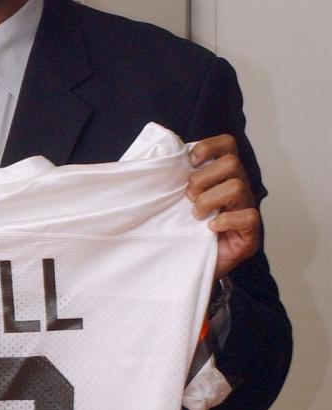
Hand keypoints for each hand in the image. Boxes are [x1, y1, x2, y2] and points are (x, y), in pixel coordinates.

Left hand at [188, 134, 261, 278]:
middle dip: (203, 178)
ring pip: (237, 186)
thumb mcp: (177, 200)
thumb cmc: (186, 230)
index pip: (227, 145)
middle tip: (189, 198)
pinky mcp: (250, 232)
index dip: (209, 146)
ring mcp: (246, 208)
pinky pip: (247, 216)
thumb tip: (159, 160)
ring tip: (196, 215)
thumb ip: (174, 179)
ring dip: (209, 200)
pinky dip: (225, 221)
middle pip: (232, 163)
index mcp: (223, 175)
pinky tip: (211, 228)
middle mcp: (239, 187)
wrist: (193, 265)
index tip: (190, 161)